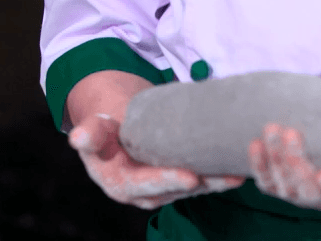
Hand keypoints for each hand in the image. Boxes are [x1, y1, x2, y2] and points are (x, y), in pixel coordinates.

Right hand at [69, 113, 244, 209]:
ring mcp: (167, 187)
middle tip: (229, 175)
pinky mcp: (182, 179)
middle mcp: (147, 192)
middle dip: (206, 183)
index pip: (149, 184)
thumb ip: (91, 134)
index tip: (190, 177)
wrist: (116, 130)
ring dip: (220, 181)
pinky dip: (222, 173)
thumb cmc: (106, 127)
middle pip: (180, 189)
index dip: (169, 181)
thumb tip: (78, 137)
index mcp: (122, 184)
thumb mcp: (95, 129)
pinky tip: (242, 165)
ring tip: (242, 170)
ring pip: (198, 187)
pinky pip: (204, 178)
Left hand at [248, 72, 320, 211]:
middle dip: (296, 164)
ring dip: (275, 161)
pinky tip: (254, 143)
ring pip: (285, 187)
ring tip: (271, 131)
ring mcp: (303, 192)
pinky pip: (266, 182)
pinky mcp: (281, 184)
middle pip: (310, 191)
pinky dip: (258, 166)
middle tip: (289, 133)